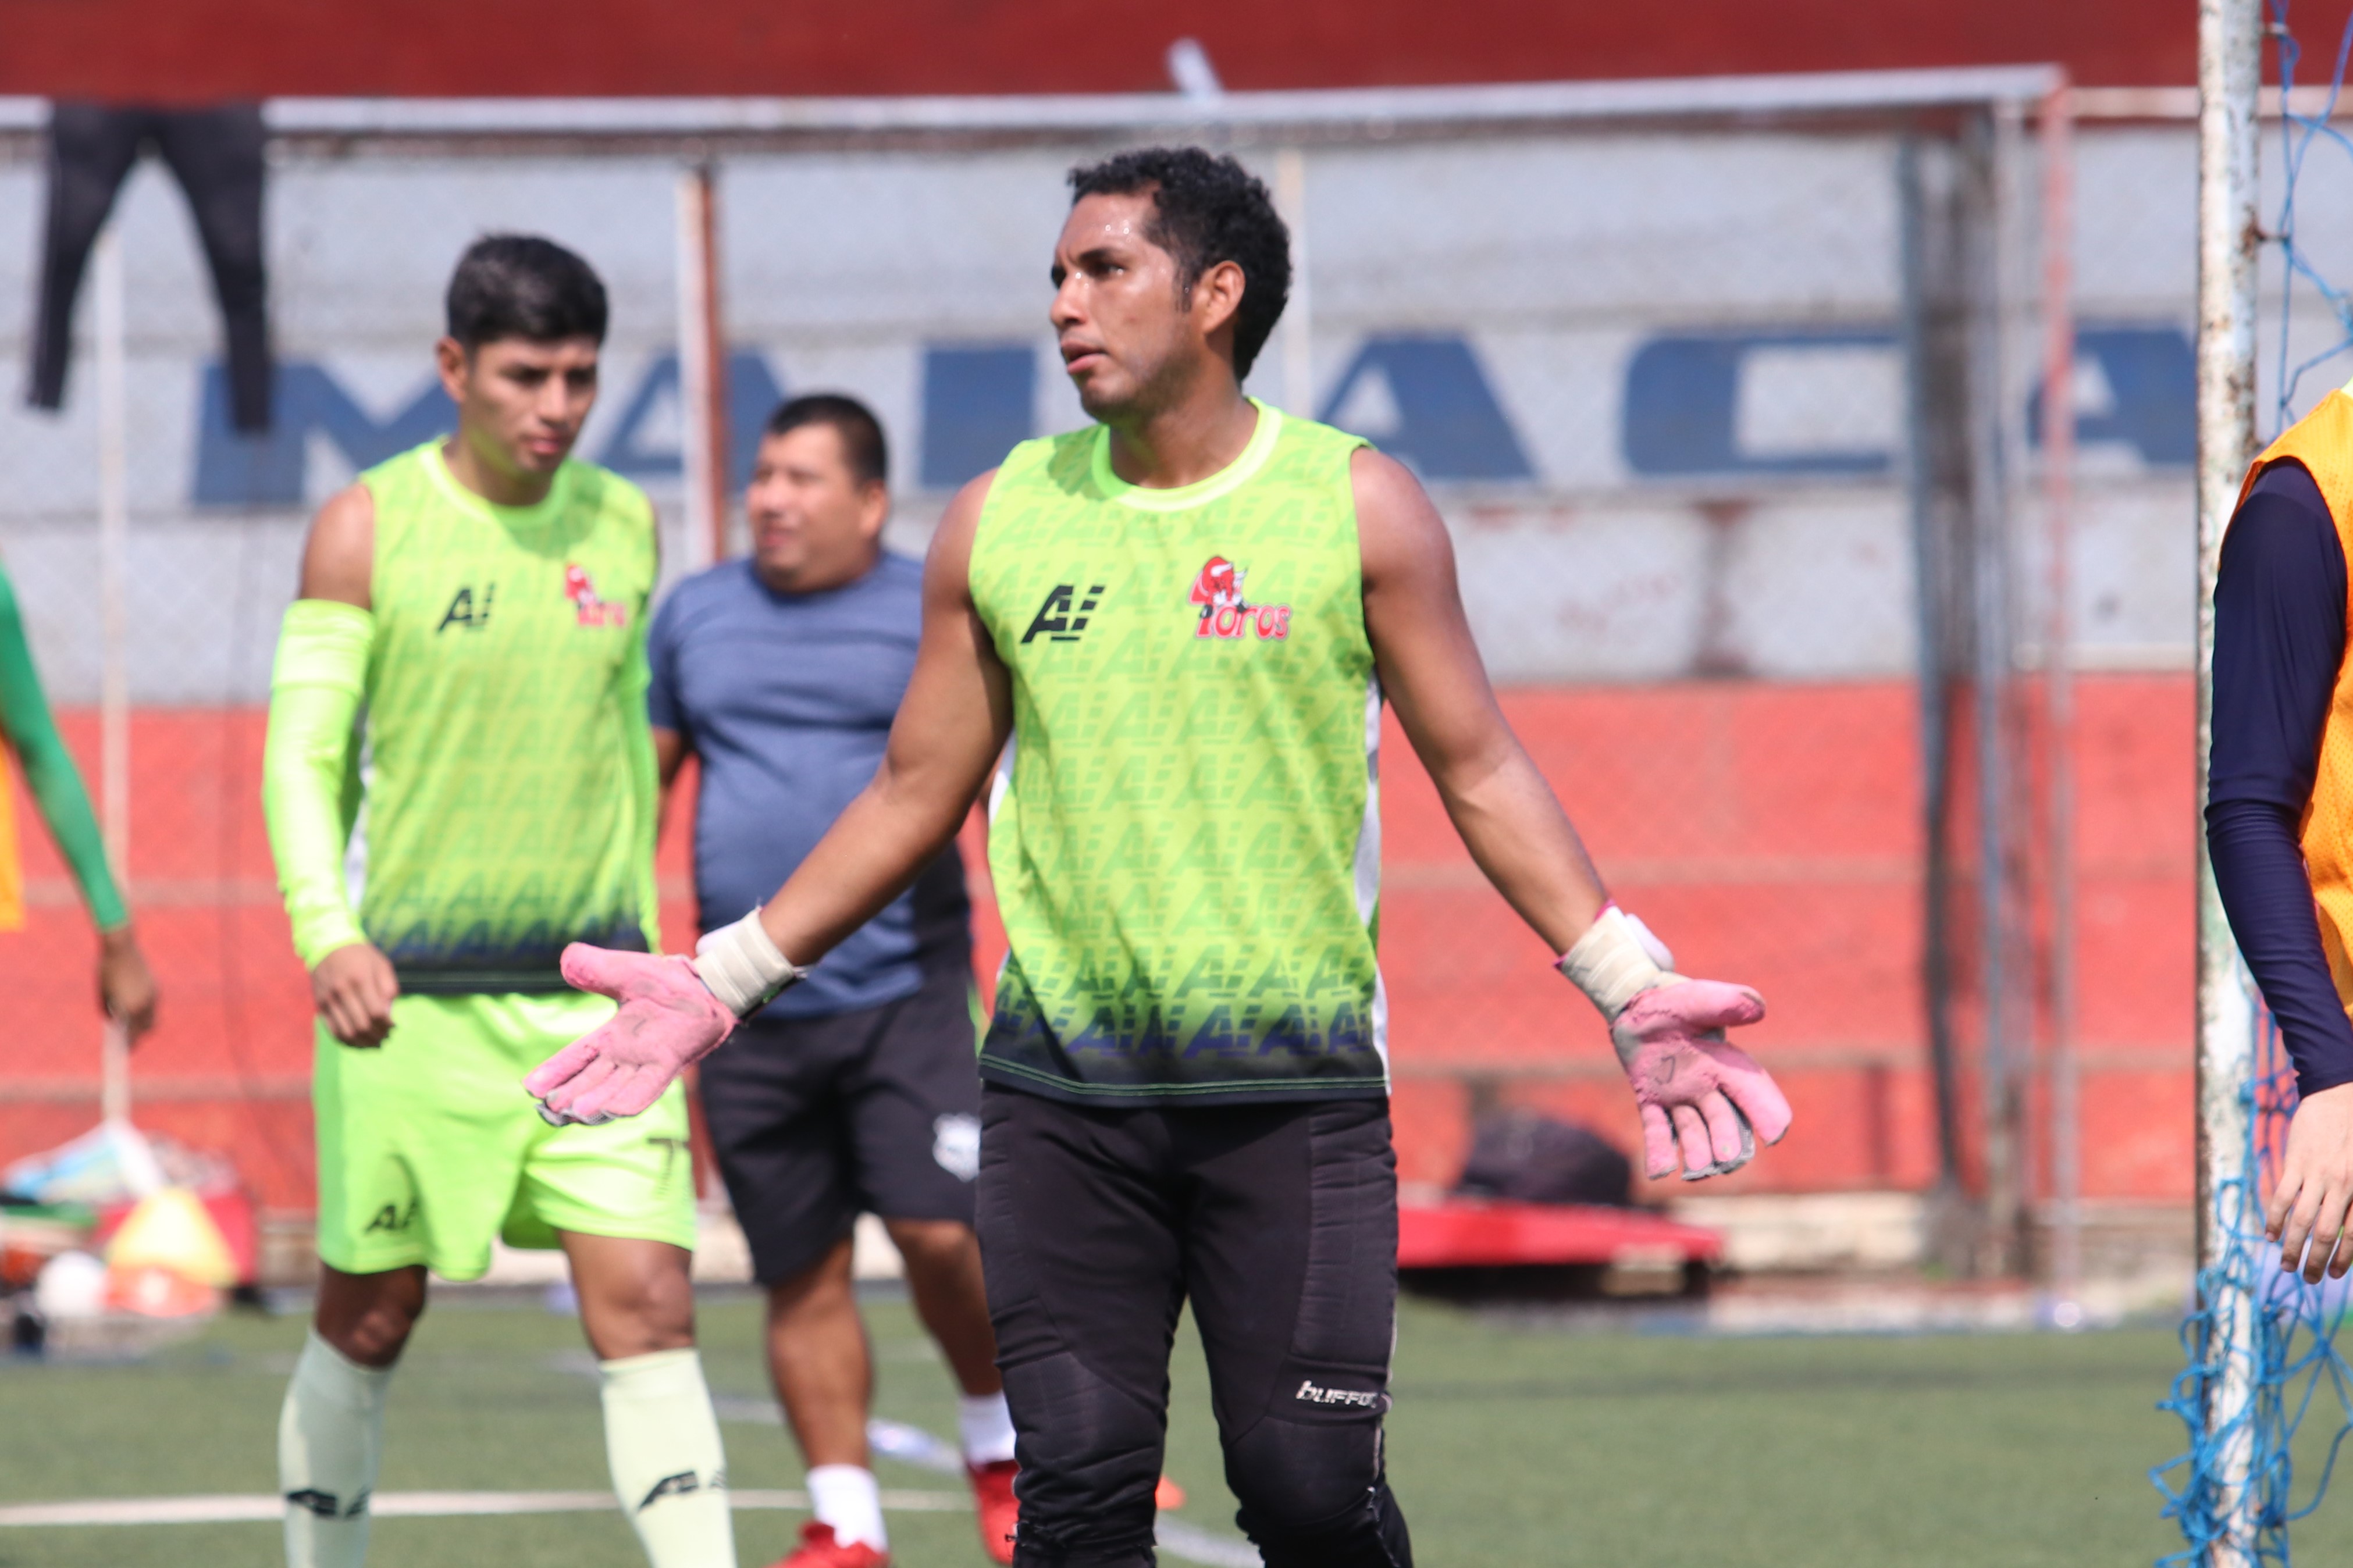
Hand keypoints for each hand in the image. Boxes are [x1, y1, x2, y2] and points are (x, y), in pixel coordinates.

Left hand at [96, 926, 157, 1041]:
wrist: (120, 947)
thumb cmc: (106, 971)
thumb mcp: (102, 993)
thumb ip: (108, 1010)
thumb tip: (114, 1020)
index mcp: (130, 1007)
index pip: (133, 1034)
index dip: (129, 1045)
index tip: (123, 1052)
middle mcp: (145, 1003)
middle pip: (147, 1028)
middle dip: (139, 1036)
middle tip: (128, 1041)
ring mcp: (152, 994)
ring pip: (152, 1017)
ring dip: (143, 1024)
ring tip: (132, 1028)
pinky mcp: (154, 986)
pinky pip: (152, 1005)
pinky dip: (145, 1011)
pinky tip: (134, 1010)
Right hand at [312, 942, 398, 1046]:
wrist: (328, 945)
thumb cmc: (361, 957)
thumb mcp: (381, 965)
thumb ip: (388, 989)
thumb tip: (388, 1016)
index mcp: (360, 979)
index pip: (376, 1012)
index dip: (387, 1024)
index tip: (393, 1026)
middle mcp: (342, 991)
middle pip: (361, 1025)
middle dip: (377, 1036)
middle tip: (385, 1037)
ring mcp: (328, 1000)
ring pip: (346, 1033)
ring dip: (363, 1043)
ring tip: (374, 1043)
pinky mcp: (320, 1006)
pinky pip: (333, 1031)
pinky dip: (347, 1041)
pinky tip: (358, 1042)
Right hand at [525, 944, 738, 1124]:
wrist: (708, 985)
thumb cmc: (667, 981)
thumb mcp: (624, 971)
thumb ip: (595, 968)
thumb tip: (566, 960)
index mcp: (611, 1038)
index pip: (574, 1058)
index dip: (554, 1073)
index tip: (530, 1087)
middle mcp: (625, 1056)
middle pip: (589, 1082)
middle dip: (567, 1098)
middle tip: (547, 1110)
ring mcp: (647, 1063)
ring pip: (613, 1091)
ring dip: (594, 1103)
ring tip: (572, 1113)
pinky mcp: (668, 1063)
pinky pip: (647, 1088)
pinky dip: (629, 1101)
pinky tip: (612, 1111)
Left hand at [1612, 980, 1793, 1180]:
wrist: (1637, 1005)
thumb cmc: (1675, 1002)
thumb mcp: (1699, 999)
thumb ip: (1726, 1002)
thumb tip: (1758, 1009)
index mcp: (1725, 1063)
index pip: (1752, 1090)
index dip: (1767, 1111)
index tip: (1777, 1134)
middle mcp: (1706, 1086)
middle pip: (1723, 1120)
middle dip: (1727, 1141)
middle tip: (1726, 1160)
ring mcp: (1678, 1097)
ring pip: (1692, 1131)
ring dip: (1697, 1152)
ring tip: (1697, 1172)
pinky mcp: (1651, 1101)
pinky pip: (1657, 1130)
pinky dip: (1659, 1150)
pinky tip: (1658, 1172)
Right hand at [2266, 1082, 2352, 1281]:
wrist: (2341, 1096)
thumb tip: (2348, 1229)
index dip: (2345, 1259)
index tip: (2336, 1275)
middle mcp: (2342, 1186)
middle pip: (2328, 1234)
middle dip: (2317, 1262)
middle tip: (2308, 1279)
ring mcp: (2317, 1174)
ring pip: (2303, 1221)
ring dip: (2292, 1247)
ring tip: (2285, 1264)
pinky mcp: (2296, 1163)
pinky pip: (2282, 1197)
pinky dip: (2273, 1219)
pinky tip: (2268, 1234)